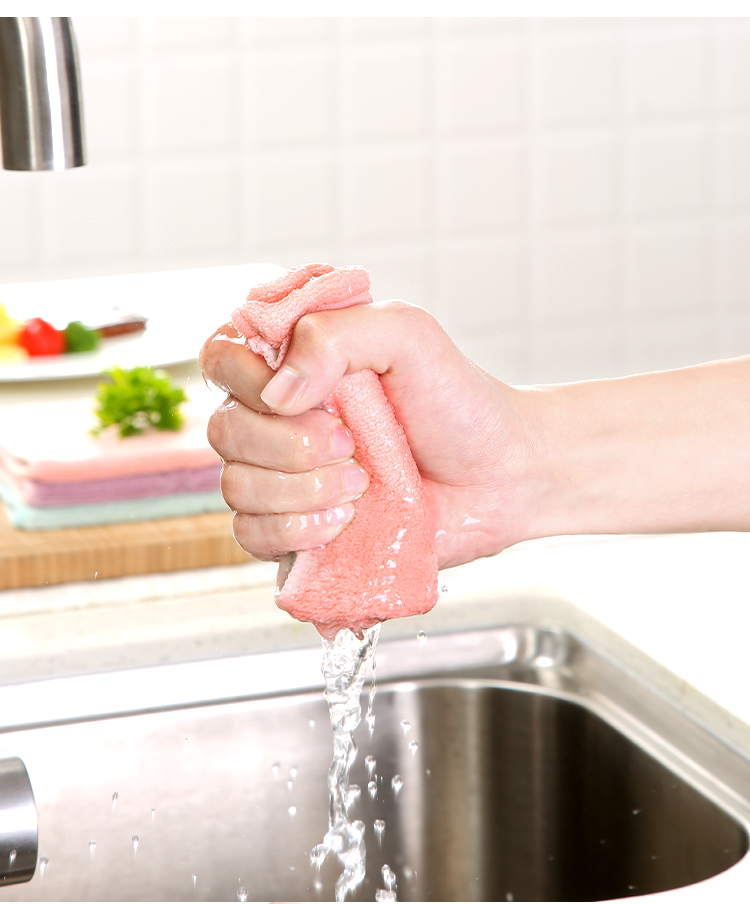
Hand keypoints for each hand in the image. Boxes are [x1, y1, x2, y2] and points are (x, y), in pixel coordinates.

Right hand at [199, 301, 532, 568]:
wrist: (499, 476)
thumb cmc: (458, 402)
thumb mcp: (409, 336)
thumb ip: (338, 334)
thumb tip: (277, 390)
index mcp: (294, 362)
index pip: (221, 358)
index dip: (248, 382)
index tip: (309, 398)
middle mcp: (278, 418)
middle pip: (225, 432)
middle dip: (290, 446)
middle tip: (352, 445)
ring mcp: (284, 476)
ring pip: (236, 487)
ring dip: (299, 491)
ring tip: (360, 485)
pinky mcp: (296, 528)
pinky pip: (251, 536)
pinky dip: (293, 531)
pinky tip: (341, 523)